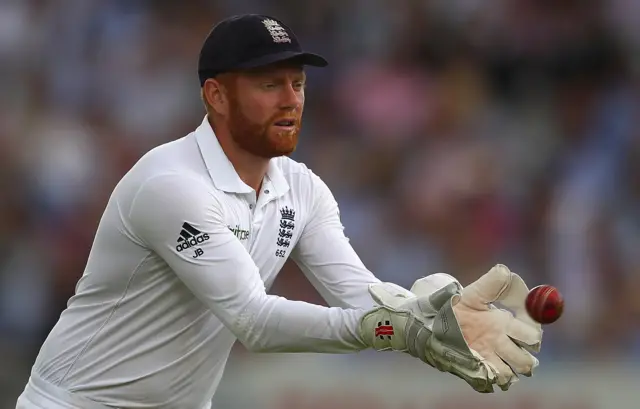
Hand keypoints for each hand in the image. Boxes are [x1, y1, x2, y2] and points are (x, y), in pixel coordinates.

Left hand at [411, 265, 542, 391]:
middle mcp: (501, 343)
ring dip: (512, 369)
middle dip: (524, 356)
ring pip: (514, 371)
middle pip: (527, 359)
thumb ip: (491, 282)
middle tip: (508, 347)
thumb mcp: (474, 292)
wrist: (431, 319)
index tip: (524, 329)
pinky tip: (484, 365)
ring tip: (496, 358)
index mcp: (504, 324)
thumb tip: (505, 271)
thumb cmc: (456, 304)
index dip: (532, 334)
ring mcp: (490, 357)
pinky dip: (494, 376)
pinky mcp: (476, 368)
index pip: (532, 335)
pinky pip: (494, 380)